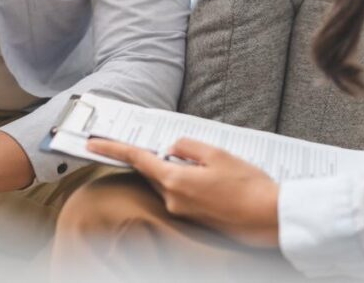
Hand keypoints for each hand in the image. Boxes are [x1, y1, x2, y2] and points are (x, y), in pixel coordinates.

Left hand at [88, 137, 279, 247]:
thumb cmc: (248, 186)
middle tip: (188, 152)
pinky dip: (191, 184)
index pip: (136, 160)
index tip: (93, 143)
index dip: (112, 149)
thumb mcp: (217, 154)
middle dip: (162, 158)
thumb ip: (187, 147)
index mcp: (174, 181)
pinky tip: (215, 182)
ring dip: (181, 172)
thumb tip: (172, 148)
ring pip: (170, 183)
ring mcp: (183, 213)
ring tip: (215, 170)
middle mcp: (173, 200)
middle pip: (154, 172)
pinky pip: (182, 195)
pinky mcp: (194, 220)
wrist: (270, 218)